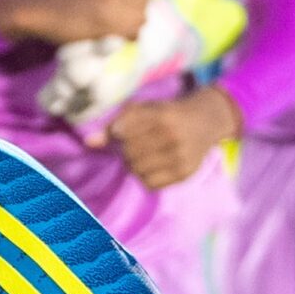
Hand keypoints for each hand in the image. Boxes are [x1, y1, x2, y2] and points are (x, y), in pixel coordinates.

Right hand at [0, 0, 153, 47]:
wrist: (43, 12)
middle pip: (146, 1)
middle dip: (135, 9)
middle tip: (114, 14)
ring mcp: (114, 4)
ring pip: (141, 18)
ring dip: (131, 25)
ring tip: (111, 25)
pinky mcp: (109, 25)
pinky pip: (132, 33)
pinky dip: (124, 37)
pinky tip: (109, 34)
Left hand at [109, 87, 239, 189]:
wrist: (206, 121)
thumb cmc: (167, 113)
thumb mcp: (144, 109)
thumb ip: (115, 123)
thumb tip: (89, 143)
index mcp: (162, 115)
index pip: (121, 132)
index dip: (118, 133)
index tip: (125, 130)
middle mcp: (173, 136)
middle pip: (128, 152)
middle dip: (126, 149)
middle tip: (137, 143)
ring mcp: (181, 156)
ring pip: (137, 170)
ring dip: (134, 164)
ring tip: (145, 154)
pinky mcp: (185, 173)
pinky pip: (150, 184)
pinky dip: (145, 177)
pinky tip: (153, 165)